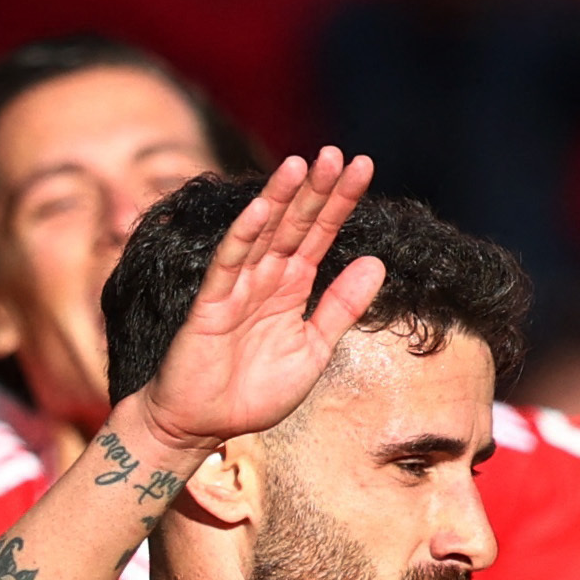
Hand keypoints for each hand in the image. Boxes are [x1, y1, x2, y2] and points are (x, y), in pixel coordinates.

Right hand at [132, 150, 390, 453]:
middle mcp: (266, 278)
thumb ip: (341, 307)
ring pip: (261, 234)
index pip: (320, 234)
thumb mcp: (313, 350)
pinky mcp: (211, 306)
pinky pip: (227, 266)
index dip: (339, 202)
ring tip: (300, 164)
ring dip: (279, 200)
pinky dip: (242, 237)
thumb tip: (376, 262)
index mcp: (292, 286)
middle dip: (315, 190)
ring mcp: (237, 288)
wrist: (202, 425)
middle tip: (336, 154)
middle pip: (295, 224)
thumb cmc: (253, 392)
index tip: (362, 167)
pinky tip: (258, 210)